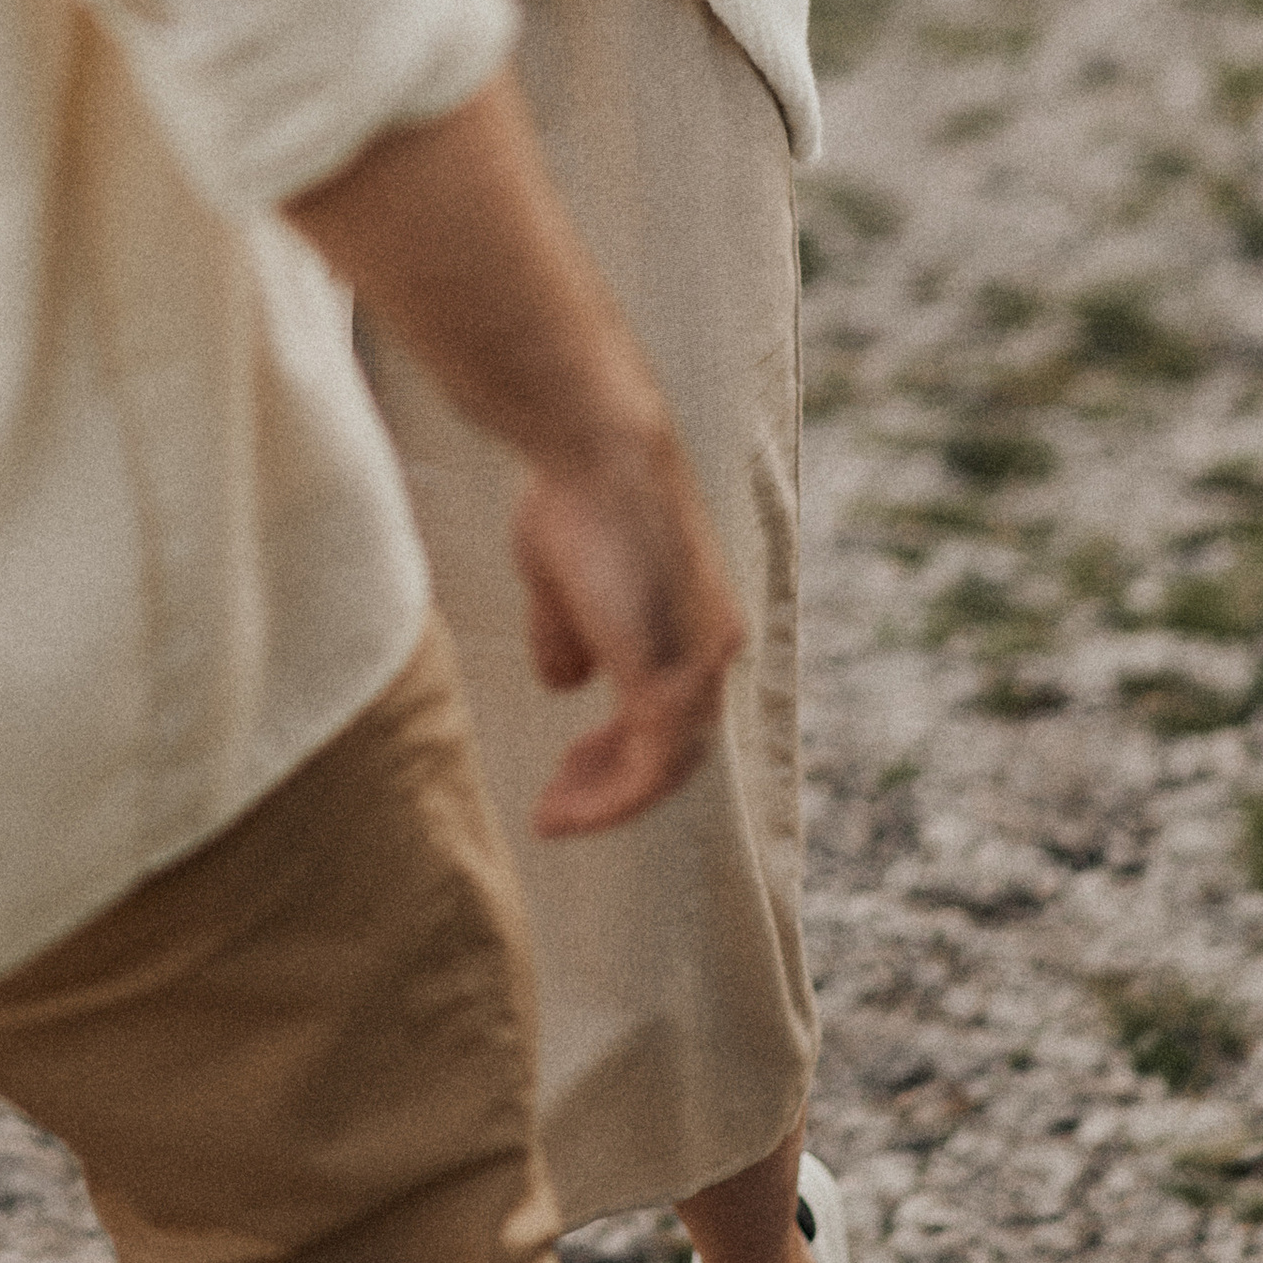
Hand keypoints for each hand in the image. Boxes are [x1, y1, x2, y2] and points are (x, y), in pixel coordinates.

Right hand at [511, 435, 743, 833]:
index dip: (619, 750)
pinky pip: (646, 770)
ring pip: (662, 769)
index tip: (567, 769)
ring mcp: (697, 666)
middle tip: (557, 803)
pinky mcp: (670, 677)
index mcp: (696, 626)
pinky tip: (562, 809)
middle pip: (674, 752)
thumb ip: (570, 633)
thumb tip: (563, 681)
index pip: (670, 713)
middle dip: (611, 783)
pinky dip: (606, 800)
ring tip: (552, 813)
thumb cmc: (575, 497)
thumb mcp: (562, 581)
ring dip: (603, 799)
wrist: (596, 450)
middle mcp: (710, 651)